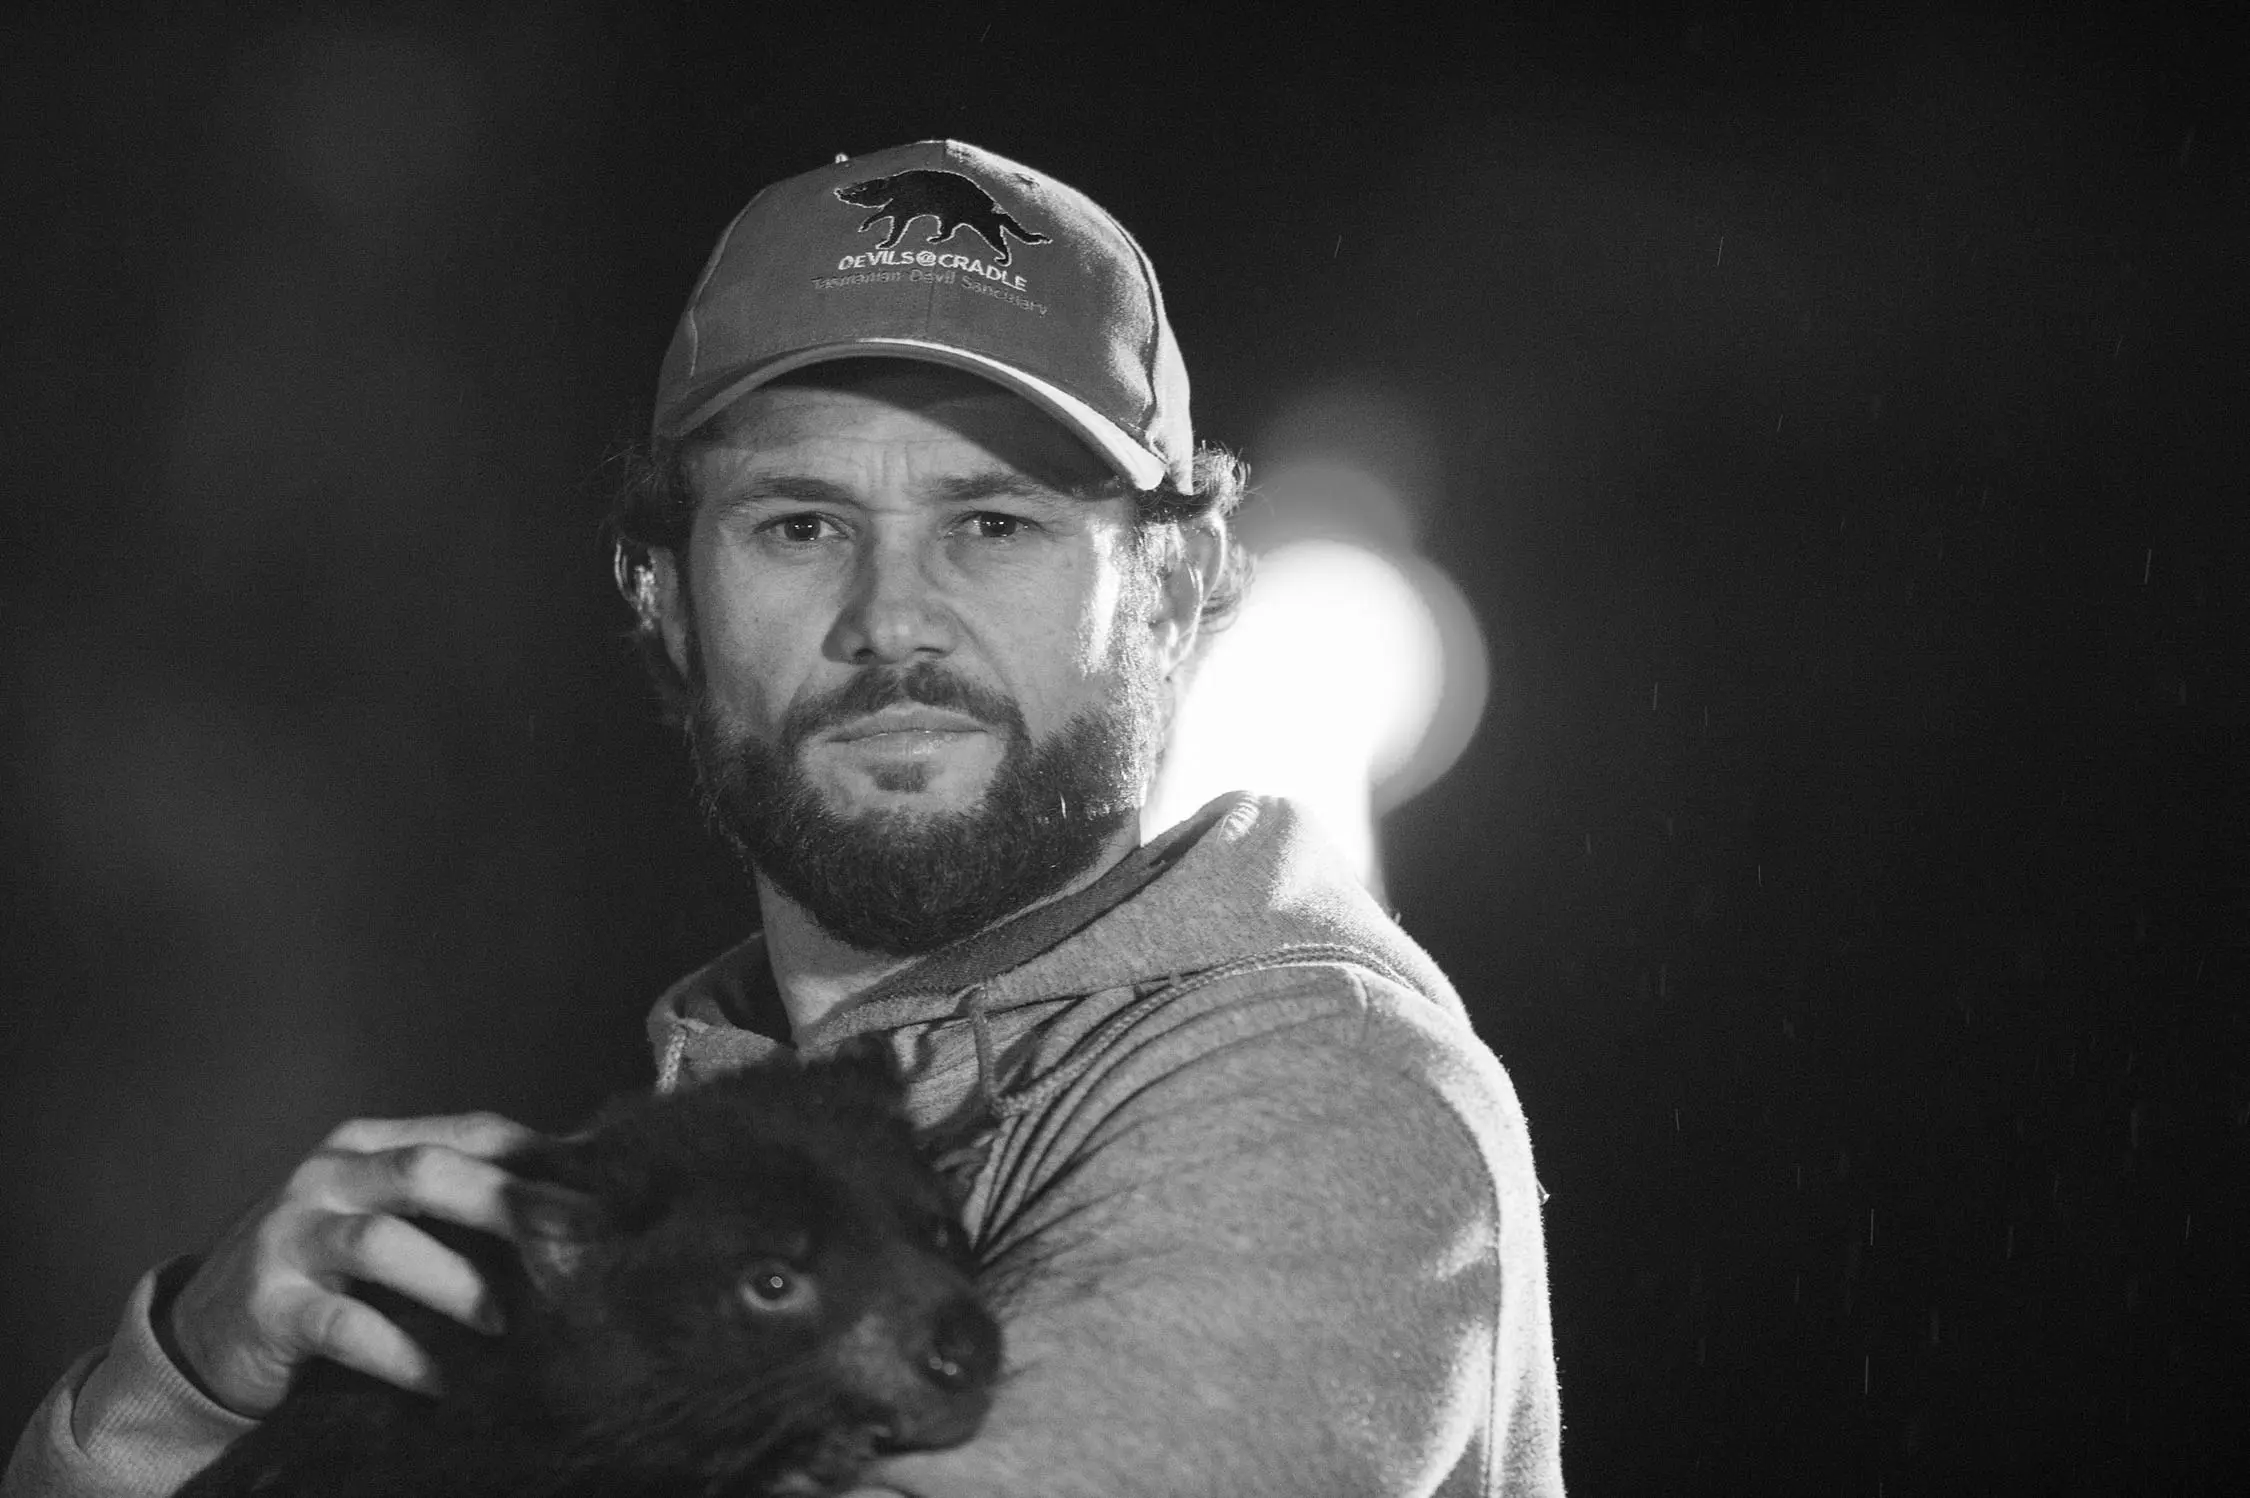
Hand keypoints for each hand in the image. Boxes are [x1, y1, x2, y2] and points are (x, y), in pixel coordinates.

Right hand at [166, 1111, 538, 1416]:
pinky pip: (343, 1326)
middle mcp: (328, 1176)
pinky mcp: (267, 1304)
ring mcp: (290, 1235)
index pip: (471, 1132)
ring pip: (384, 1243)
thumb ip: (462, 1204)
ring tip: (505, 1322)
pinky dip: (400, 1353)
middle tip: (575, 1245)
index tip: (606, 1190)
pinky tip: (443, 1381)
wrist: (205, 1334)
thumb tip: (574, 1202)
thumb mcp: (389, 1221)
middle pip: (429, 1173)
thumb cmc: (327, 1274)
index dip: (541, 1158)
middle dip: (510, 1206)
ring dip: (454, 1283)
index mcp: (370, 1144)